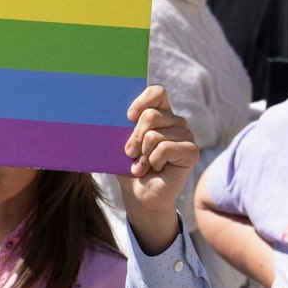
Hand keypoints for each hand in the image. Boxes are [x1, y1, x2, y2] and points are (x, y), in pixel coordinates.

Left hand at [113, 85, 196, 250]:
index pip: (158, 92)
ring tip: (143, 165)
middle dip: (134, 138)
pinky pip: (166, 148)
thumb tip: (95, 112)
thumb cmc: (128, 167)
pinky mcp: (192, 151)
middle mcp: (176, 122)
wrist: (139, 194)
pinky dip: (154, 161)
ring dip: (143, 154)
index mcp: (160, 114)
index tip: (128, 117)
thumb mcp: (119, 144)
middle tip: (130, 154)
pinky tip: (154, 169)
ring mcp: (186, 135)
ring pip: (155, 135)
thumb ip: (118, 127)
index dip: (142, 101)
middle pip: (151, 115)